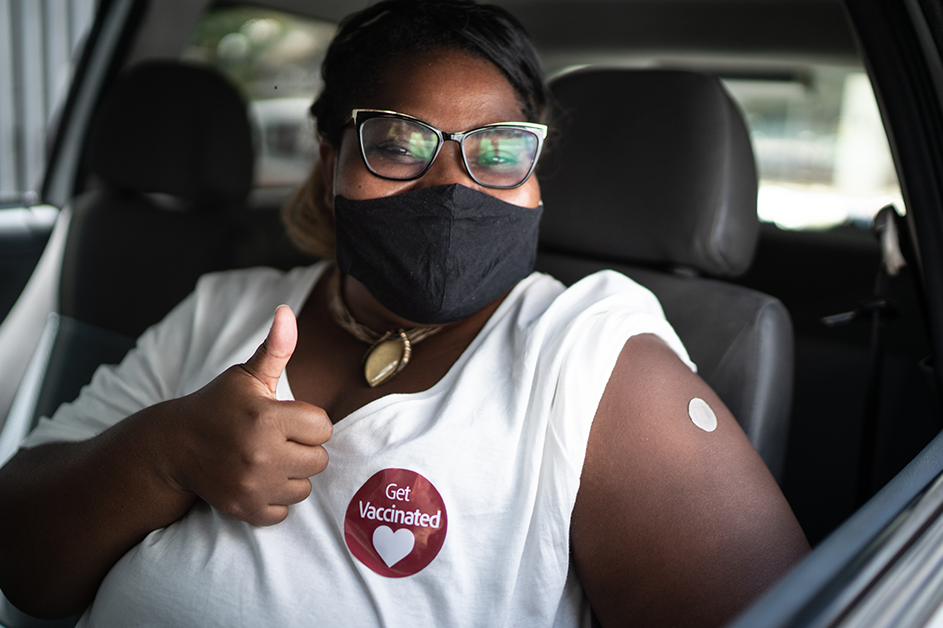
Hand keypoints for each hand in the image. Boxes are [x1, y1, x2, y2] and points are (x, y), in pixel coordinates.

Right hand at [165, 305, 331, 525]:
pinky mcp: (244, 509)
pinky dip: (274, 499)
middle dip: (303, 448)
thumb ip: (276, 348)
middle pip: (319, 459)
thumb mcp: (247, 375)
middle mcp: (261, 453)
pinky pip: (284, 511)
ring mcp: (252, 485)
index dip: (308, 421)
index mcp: (266, 417)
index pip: (324, 427)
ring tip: (267, 458)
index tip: (285, 417)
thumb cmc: (219, 405)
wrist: (174, 446)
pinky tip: (256, 479)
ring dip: (292, 474)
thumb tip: (286, 311)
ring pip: (305, 487)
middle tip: (276, 439)